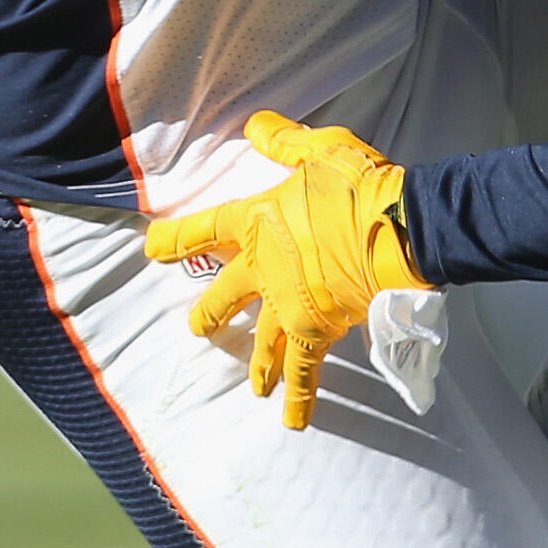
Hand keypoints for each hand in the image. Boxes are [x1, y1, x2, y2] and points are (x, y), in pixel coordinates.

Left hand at [143, 111, 427, 428]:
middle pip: (225, 296)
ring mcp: (288, 306)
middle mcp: (263, 270)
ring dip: (255, 364)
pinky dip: (301, 397)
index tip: (151, 249)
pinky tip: (295, 422)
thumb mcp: (321, 150)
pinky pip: (306, 371)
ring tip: (251, 386)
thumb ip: (284, 142)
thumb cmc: (358, 187)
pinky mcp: (318, 331)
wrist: (396, 231)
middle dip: (210, 314)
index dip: (175, 240)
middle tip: (197, 328)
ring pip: (262, 342)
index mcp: (257, 224)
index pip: (204, 230)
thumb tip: (254, 125)